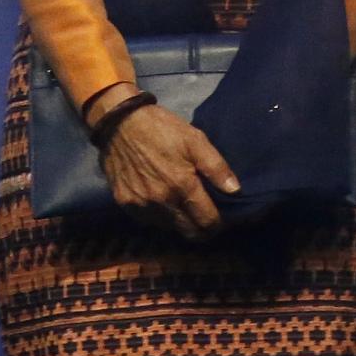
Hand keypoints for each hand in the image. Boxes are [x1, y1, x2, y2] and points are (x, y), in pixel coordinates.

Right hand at [98, 103, 241, 240]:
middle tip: (206, 220)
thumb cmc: (162, 129)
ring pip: (168, 227)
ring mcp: (141, 205)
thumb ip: (216, 167)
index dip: (217, 225)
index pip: (206, 221)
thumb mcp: (195, 139)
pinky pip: (148, 219)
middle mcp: (162, 202)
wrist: (119, 122)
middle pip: (188, 232)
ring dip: (179, 222)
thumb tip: (235, 191)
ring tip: (184, 209)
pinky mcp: (125, 204)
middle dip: (201, 230)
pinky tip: (162, 202)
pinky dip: (158, 215)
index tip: (221, 221)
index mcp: (182, 186)